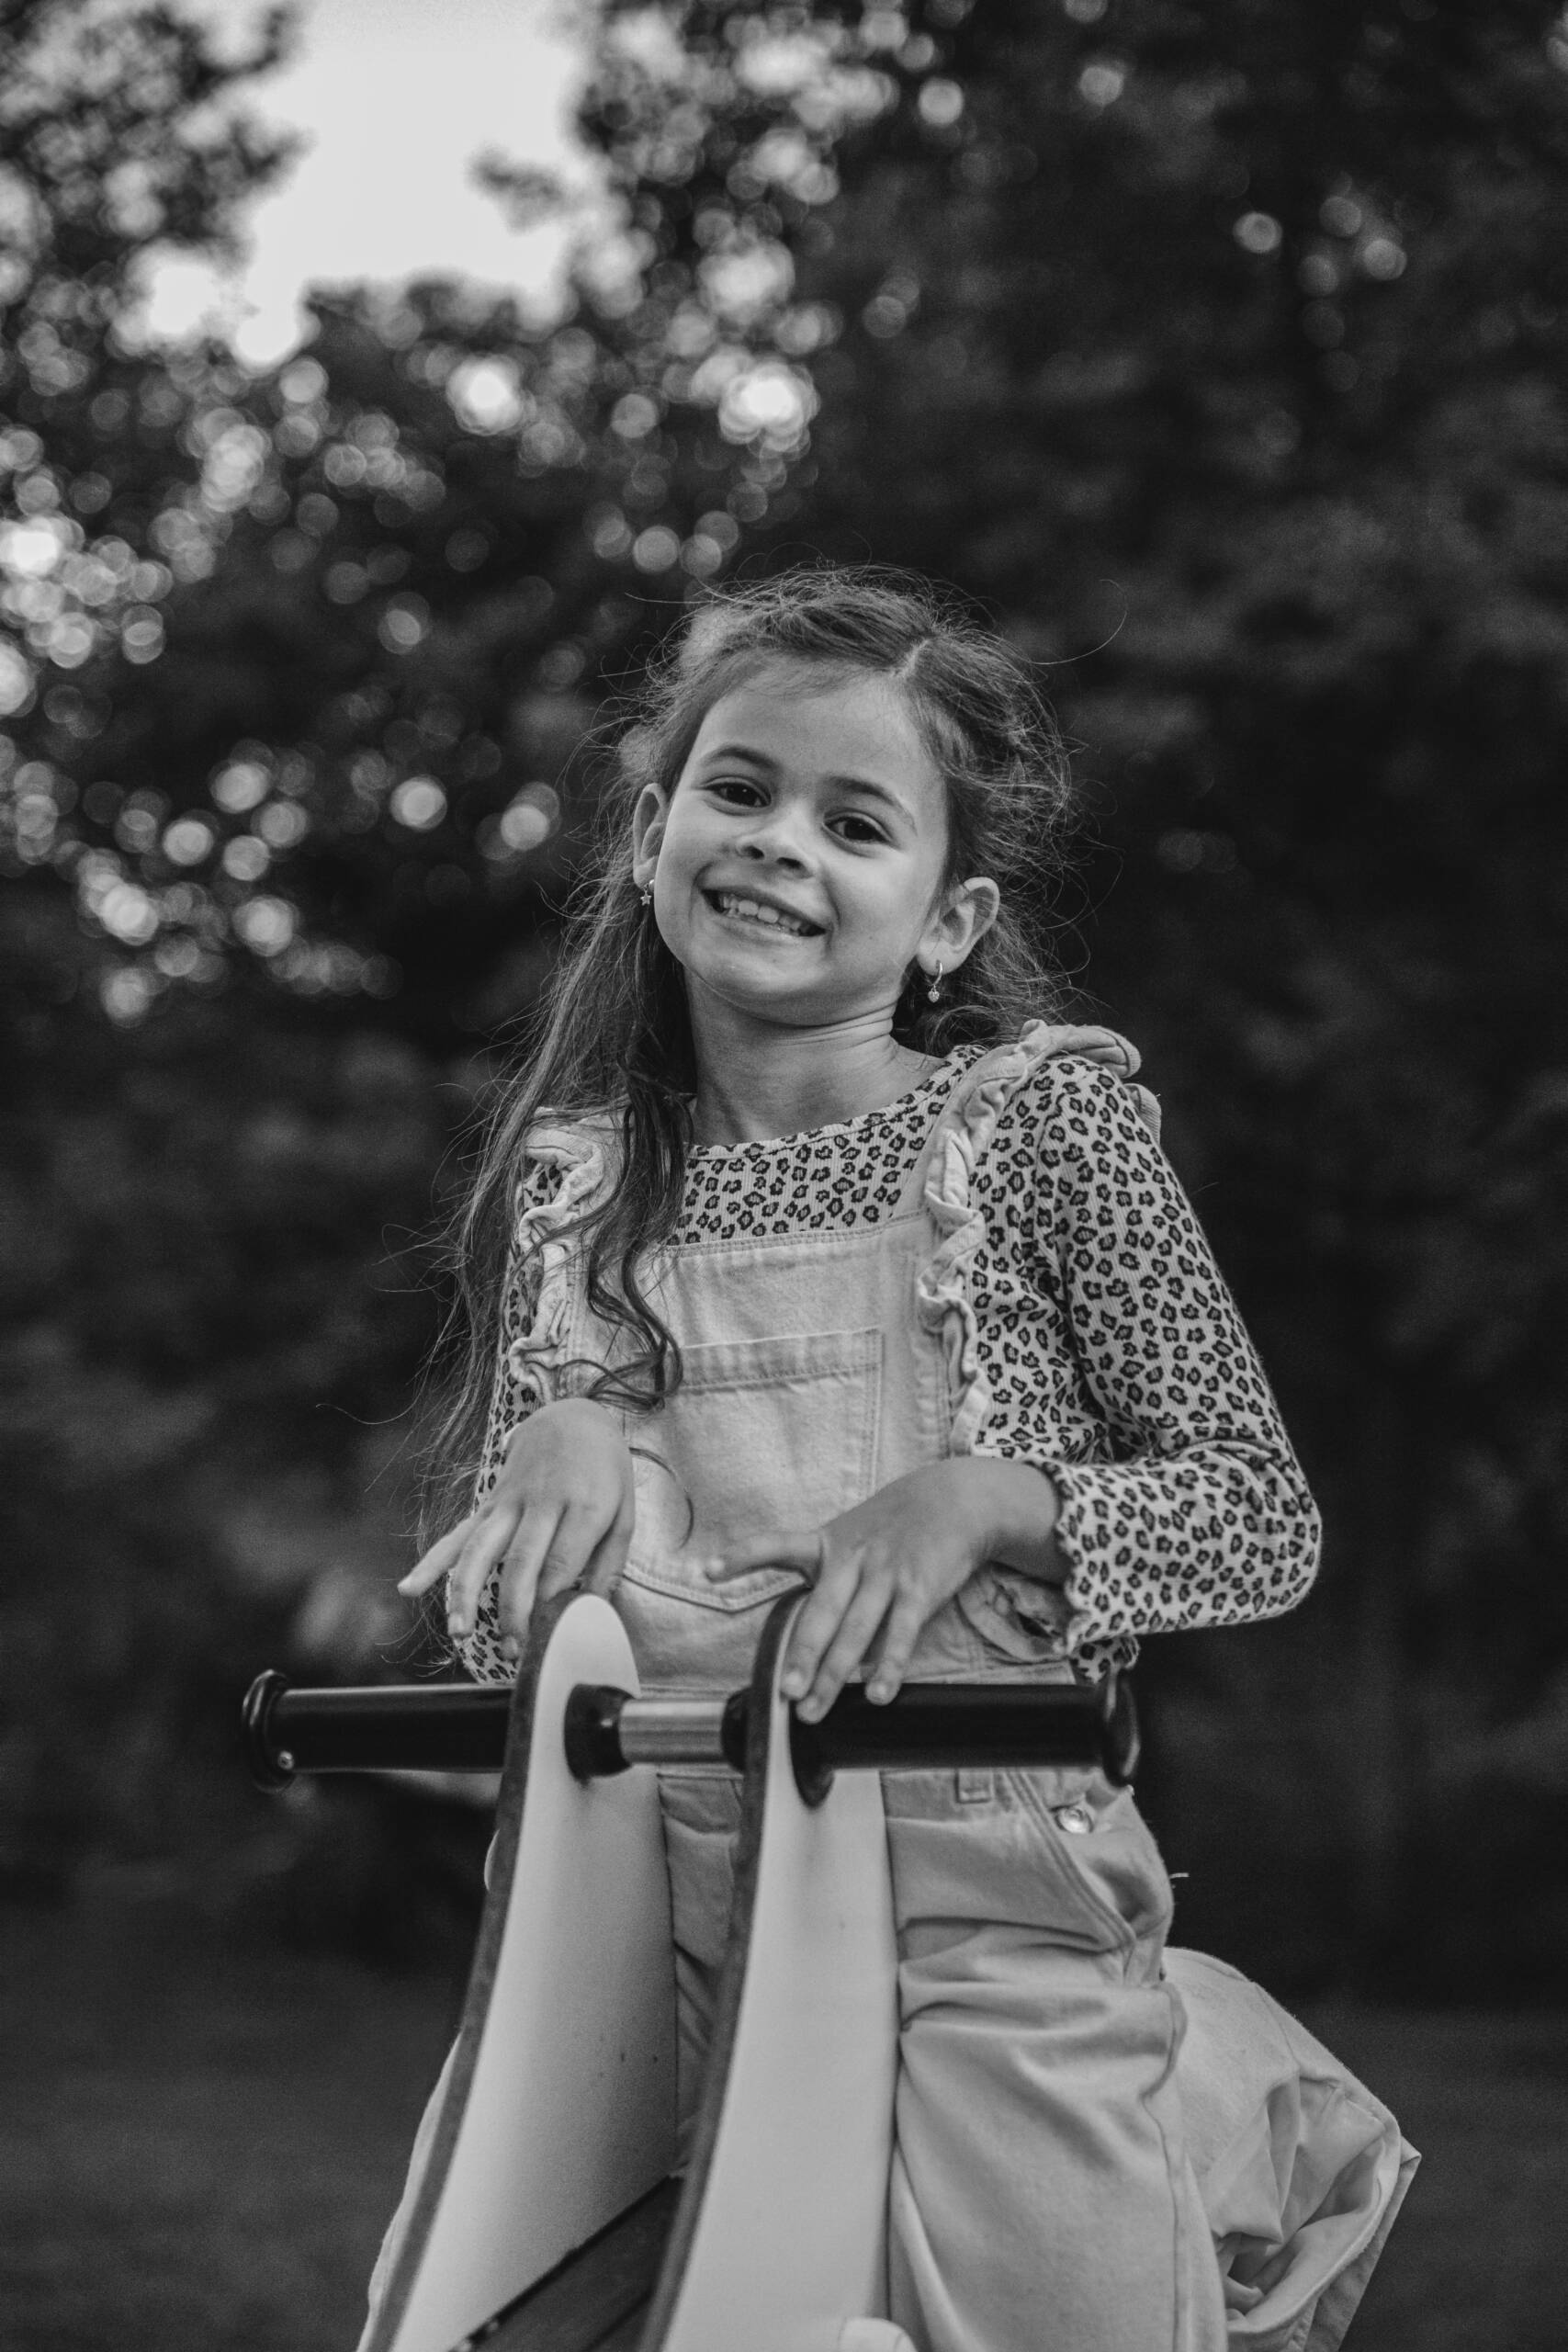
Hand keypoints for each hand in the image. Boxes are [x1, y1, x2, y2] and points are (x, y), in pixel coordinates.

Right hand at [398, 1399, 635, 1661]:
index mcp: (583, 1505)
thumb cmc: (604, 1471)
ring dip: (466, 1592)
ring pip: (480, 1550)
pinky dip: (431, 1562)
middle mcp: (542, 1503)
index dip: (551, 1603)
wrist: (571, 1418)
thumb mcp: (625, 1512)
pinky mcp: (490, 1505)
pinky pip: (457, 1535)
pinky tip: (409, 1588)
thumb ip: (610, 1563)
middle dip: (513, 1611)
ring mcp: (509, 1503)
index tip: (549, 1636)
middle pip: (520, 1563)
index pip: (561, 1563)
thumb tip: (593, 1611)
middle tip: (513, 1650)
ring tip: (460, 1631)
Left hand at [709, 1457, 1062, 1721]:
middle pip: (821, 1612)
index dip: (743, 1556)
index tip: (708, 1570)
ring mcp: (885, 1574)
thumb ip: (823, 1575)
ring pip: (857, 1630)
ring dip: (834, 1672)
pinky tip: (878, 1693)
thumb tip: (803, 1631)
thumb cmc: (893, 1526)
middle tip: (783, 1692)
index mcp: (827, 1544)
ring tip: (815, 1707)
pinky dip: (890, 1665)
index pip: (777, 1545)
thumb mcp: (849, 1533)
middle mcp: (852, 1559)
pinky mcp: (919, 1588)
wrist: (953, 1499)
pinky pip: (902, 1632)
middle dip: (801, 1654)